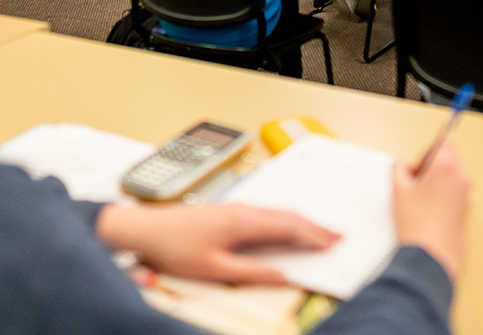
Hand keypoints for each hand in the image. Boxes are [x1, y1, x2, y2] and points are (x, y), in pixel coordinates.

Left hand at [96, 202, 339, 284]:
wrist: (145, 228)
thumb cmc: (174, 248)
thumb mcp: (214, 269)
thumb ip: (251, 272)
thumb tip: (282, 276)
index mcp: (243, 222)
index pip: (288, 227)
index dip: (313, 236)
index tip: (333, 243)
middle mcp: (243, 209)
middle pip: (287, 215)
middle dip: (314, 226)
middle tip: (337, 235)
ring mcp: (235, 207)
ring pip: (277, 212)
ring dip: (300, 221)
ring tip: (318, 231)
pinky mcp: (227, 210)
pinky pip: (265, 212)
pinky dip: (283, 219)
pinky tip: (284, 225)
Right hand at [393, 139, 469, 279]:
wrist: (431, 257)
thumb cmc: (417, 224)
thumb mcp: (398, 191)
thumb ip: (398, 170)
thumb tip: (401, 166)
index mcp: (447, 166)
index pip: (443, 142)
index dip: (426, 152)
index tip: (415, 168)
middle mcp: (462, 178)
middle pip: (448, 158)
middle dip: (430, 167)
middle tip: (414, 184)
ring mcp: (466, 195)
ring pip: (451, 176)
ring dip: (436, 181)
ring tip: (419, 200)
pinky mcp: (466, 211)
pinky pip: (455, 192)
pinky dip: (442, 195)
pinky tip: (427, 212)